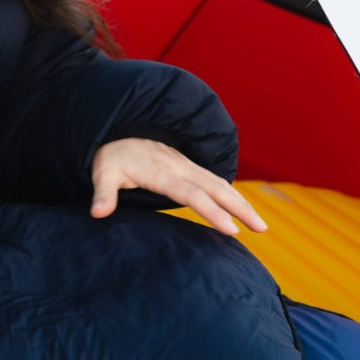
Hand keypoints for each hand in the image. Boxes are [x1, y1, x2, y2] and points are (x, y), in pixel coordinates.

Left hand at [90, 138, 265, 235]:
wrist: (118, 130)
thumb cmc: (110, 156)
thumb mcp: (101, 173)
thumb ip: (103, 194)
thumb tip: (97, 214)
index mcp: (161, 172)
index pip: (191, 195)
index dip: (212, 212)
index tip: (230, 230)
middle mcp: (180, 167)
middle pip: (216, 188)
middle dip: (241, 208)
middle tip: (262, 229)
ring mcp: (187, 165)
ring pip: (221, 184)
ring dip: (242, 203)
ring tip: (261, 225)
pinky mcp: (189, 166)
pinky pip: (215, 180)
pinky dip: (232, 194)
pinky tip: (243, 208)